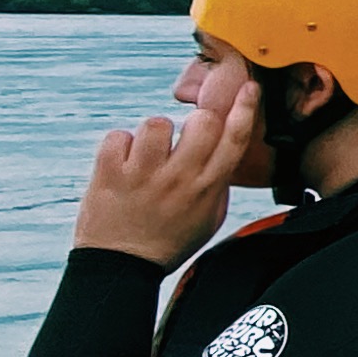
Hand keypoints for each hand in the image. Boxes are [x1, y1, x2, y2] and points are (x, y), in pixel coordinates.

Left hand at [74, 58, 256, 266]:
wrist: (120, 269)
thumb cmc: (167, 242)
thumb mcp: (208, 219)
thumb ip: (217, 184)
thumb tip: (223, 149)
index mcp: (207, 189)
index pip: (235, 139)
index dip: (245, 108)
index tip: (248, 87)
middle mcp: (180, 179)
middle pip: (202, 121)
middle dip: (194, 122)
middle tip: (182, 140)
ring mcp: (144, 175)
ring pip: (157, 122)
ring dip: (152, 134)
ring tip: (146, 156)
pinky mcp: (110, 173)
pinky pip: (118, 135)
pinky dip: (118, 145)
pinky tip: (121, 164)